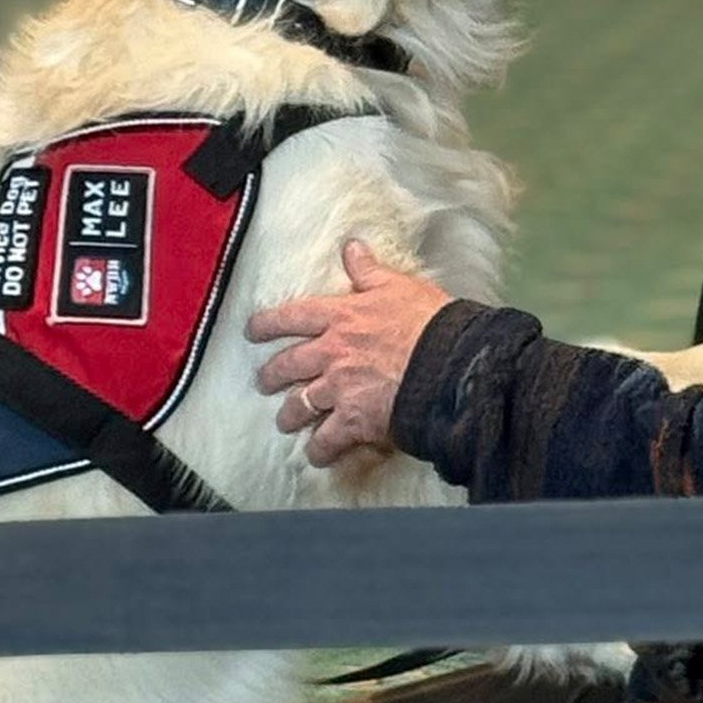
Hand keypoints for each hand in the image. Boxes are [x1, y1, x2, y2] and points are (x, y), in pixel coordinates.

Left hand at [247, 241, 453, 466]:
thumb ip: (369, 271)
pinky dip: (319, 451)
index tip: (252, 331)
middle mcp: (332, 353)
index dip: (268, 324)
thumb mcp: (398, 286)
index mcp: (341, 317)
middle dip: (271, 375)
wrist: (450, 363)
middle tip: (264, 382)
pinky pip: (327, 441)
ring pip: (300, 405)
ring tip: (285, 422)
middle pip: (288, 365)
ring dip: (290, 416)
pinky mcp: (354, 420)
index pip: (292, 317)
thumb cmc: (428, 321)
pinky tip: (317, 456)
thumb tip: (351, 246)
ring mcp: (339, 389)